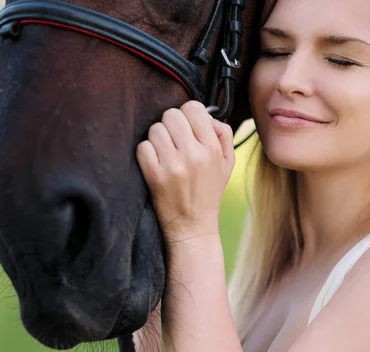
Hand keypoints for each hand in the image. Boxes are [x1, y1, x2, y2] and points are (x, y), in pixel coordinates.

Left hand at [136, 100, 234, 238]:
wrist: (193, 225)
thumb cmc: (209, 191)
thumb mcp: (227, 163)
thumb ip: (224, 134)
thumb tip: (208, 116)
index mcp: (211, 148)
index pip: (193, 108)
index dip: (187, 114)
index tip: (186, 126)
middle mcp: (193, 154)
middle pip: (171, 115)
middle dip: (171, 125)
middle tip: (174, 140)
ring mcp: (172, 165)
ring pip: (155, 129)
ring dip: (158, 139)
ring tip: (165, 153)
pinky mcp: (154, 175)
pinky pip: (142, 147)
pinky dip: (146, 152)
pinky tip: (156, 162)